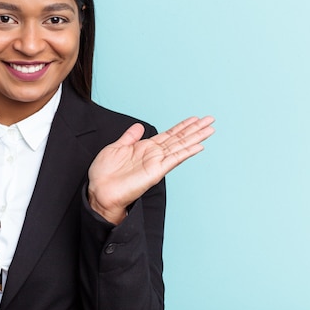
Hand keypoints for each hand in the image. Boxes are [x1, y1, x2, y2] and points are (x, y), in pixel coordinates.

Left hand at [88, 116, 214, 223]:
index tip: (195, 118)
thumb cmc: (104, 173)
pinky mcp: (155, 172)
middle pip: (179, 139)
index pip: (168, 134)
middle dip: (195, 129)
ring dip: (196, 137)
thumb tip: (140, 126)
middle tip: (210, 120)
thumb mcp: (116, 148)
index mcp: (144, 148)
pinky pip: (174, 159)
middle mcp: (153, 154)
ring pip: (180, 147)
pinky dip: (187, 152)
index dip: (182, 126)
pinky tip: (198, 146)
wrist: (99, 191)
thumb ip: (130, 137)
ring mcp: (156, 163)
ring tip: (210, 129)